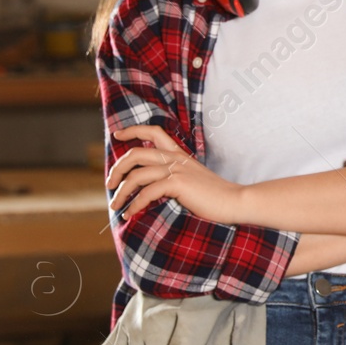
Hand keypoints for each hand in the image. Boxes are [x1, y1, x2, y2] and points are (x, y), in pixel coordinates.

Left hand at [108, 124, 245, 223]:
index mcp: (180, 155)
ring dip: (121, 191)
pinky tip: (130, 214)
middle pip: (136, 153)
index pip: (154, 132)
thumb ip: (175, 176)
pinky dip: (134, 205)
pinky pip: (146, 192)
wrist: (235, 202)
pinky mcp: (178, 184)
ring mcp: (177, 170)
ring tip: (115, 205)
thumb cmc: (215, 197)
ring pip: (136, 174)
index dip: (133, 130)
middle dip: (117, 168)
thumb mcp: (193, 179)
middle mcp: (176, 159)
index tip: (117, 135)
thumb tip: (151, 186)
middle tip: (110, 184)